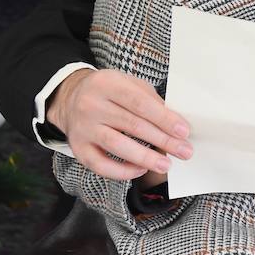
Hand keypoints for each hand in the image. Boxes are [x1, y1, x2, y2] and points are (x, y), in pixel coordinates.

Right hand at [46, 68, 192, 180]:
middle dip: (162, 140)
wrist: (70, 98)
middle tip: (184, 151)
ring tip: (165, 165)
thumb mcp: (130, 84)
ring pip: (116, 145)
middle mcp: (91, 105)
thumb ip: (151, 100)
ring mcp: (82, 127)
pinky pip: (99, 164)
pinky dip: (121, 171)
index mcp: (107, 84)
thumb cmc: (110, 91)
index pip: (140, 103)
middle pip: (132, 125)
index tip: (184, 131)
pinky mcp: (77, 147)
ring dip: (145, 158)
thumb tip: (175, 124)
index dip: (164, 119)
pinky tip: (140, 170)